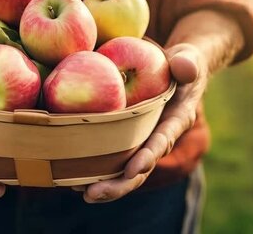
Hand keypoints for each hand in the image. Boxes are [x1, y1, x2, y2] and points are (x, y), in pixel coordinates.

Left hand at [78, 43, 206, 202]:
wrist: (174, 70)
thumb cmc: (180, 63)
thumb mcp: (188, 59)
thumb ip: (188, 62)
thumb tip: (185, 67)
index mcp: (175, 122)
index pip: (161, 141)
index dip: (148, 157)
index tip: (133, 170)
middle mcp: (156, 138)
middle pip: (138, 169)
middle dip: (117, 185)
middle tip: (91, 194)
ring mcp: (138, 141)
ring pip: (119, 170)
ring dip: (99, 183)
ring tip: (72, 190)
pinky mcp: (122, 138)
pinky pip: (106, 155)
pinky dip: (88, 167)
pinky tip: (63, 173)